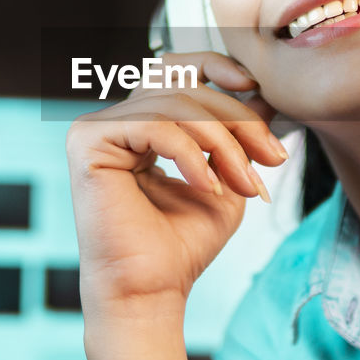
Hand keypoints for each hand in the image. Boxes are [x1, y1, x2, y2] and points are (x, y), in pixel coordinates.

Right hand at [66, 52, 288, 324]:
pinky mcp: (88, 142)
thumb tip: (263, 95)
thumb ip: (237, 135)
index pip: (178, 69)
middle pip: (184, 84)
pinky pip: (154, 126)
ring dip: (225, 144)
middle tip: (271, 159)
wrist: (152, 292)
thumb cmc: (182, 245)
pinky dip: (192, 156)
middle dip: (237, 119)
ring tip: (246, 184)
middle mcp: (115, 120)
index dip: (217, 67)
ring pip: (176, 105)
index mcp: (141, 123)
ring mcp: (97, 128)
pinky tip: (208, 188)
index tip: (258, 89)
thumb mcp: (227, 178)